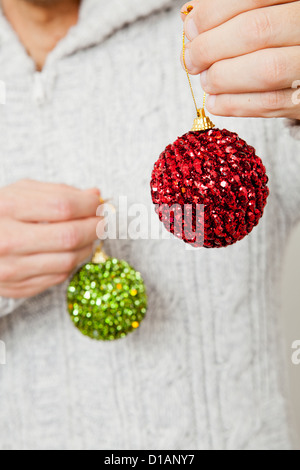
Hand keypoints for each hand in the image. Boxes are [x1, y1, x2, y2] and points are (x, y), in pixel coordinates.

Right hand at [0, 180, 100, 298]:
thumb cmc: (1, 213)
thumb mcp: (21, 193)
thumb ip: (58, 192)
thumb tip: (96, 195)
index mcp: (7, 208)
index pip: (62, 206)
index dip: (90, 205)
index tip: (100, 204)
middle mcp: (7, 240)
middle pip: (69, 236)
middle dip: (95, 227)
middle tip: (103, 221)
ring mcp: (11, 268)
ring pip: (68, 261)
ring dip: (88, 246)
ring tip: (89, 235)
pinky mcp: (17, 287)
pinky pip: (59, 277)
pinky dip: (72, 262)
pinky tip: (71, 251)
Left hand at [181, 0, 299, 118]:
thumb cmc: (283, 36)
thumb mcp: (267, 11)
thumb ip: (234, 11)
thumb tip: (190, 21)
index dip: (213, 14)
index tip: (190, 29)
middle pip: (256, 31)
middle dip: (211, 48)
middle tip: (191, 60)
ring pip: (265, 70)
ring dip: (223, 78)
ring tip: (206, 80)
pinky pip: (270, 103)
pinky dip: (235, 105)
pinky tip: (215, 102)